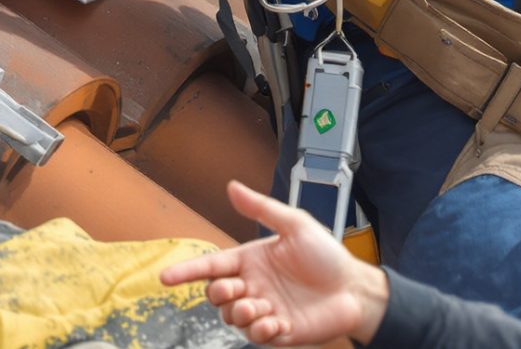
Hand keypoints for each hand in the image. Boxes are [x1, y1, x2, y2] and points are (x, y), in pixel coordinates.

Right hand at [157, 181, 390, 345]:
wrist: (355, 289)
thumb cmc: (327, 255)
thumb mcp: (296, 225)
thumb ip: (262, 209)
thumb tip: (232, 187)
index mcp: (250, 260)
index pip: (210, 266)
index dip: (186, 271)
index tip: (165, 277)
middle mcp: (253, 286)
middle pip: (216, 295)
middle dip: (221, 294)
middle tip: (240, 289)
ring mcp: (264, 310)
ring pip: (232, 318)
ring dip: (242, 314)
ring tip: (263, 308)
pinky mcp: (278, 332)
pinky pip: (256, 336)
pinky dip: (261, 331)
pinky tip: (277, 322)